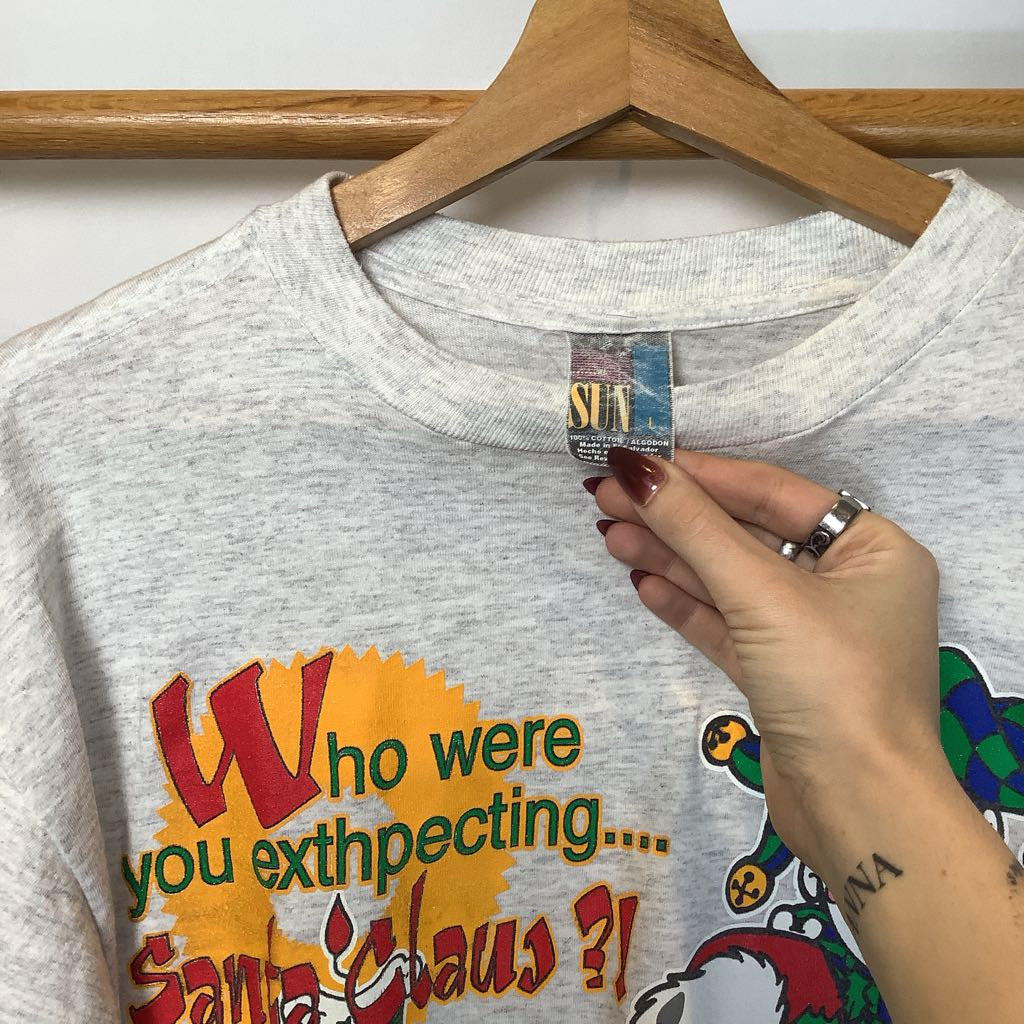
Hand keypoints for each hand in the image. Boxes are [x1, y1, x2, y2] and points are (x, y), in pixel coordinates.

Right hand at [587, 446, 951, 875]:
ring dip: (671, 557)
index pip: (772, 492)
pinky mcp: (781, 675)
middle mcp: (847, 583)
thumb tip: (635, 469)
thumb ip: (695, 528)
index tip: (638, 462)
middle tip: (605, 497)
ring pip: (730, 580)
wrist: (858, 811)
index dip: (701, 475)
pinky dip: (686, 604)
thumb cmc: (831, 684)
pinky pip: (727, 624)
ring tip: (609, 534)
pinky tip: (642, 581)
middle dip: (676, 517)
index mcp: (872, 548)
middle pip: (746, 534)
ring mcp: (812, 632)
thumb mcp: (761, 593)